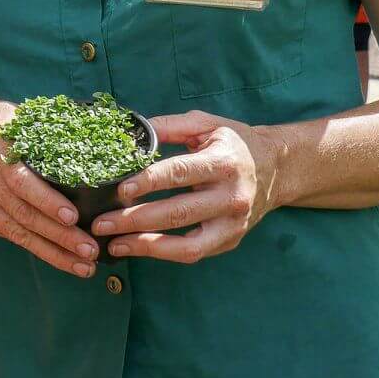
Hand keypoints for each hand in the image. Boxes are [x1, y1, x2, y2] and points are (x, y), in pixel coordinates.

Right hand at [0, 99, 99, 277]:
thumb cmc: (4, 128)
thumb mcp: (23, 122)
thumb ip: (51, 137)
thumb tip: (100, 149)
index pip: (21, 181)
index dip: (48, 201)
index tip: (74, 216)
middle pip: (22, 213)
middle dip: (59, 235)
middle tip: (90, 250)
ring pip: (16, 232)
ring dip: (52, 252)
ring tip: (83, 265)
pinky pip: (9, 236)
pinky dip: (37, 250)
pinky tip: (62, 260)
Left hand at [93, 110, 280, 261]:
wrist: (277, 168)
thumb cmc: (233, 143)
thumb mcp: (205, 124)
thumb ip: (168, 126)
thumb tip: (129, 130)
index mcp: (223, 163)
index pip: (179, 174)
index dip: (147, 182)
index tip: (119, 189)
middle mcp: (231, 196)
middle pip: (177, 212)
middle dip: (134, 220)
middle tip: (101, 222)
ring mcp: (233, 223)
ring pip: (186, 243)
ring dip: (145, 246)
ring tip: (113, 243)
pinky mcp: (230, 240)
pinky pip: (193, 253)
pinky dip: (162, 253)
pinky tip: (136, 248)